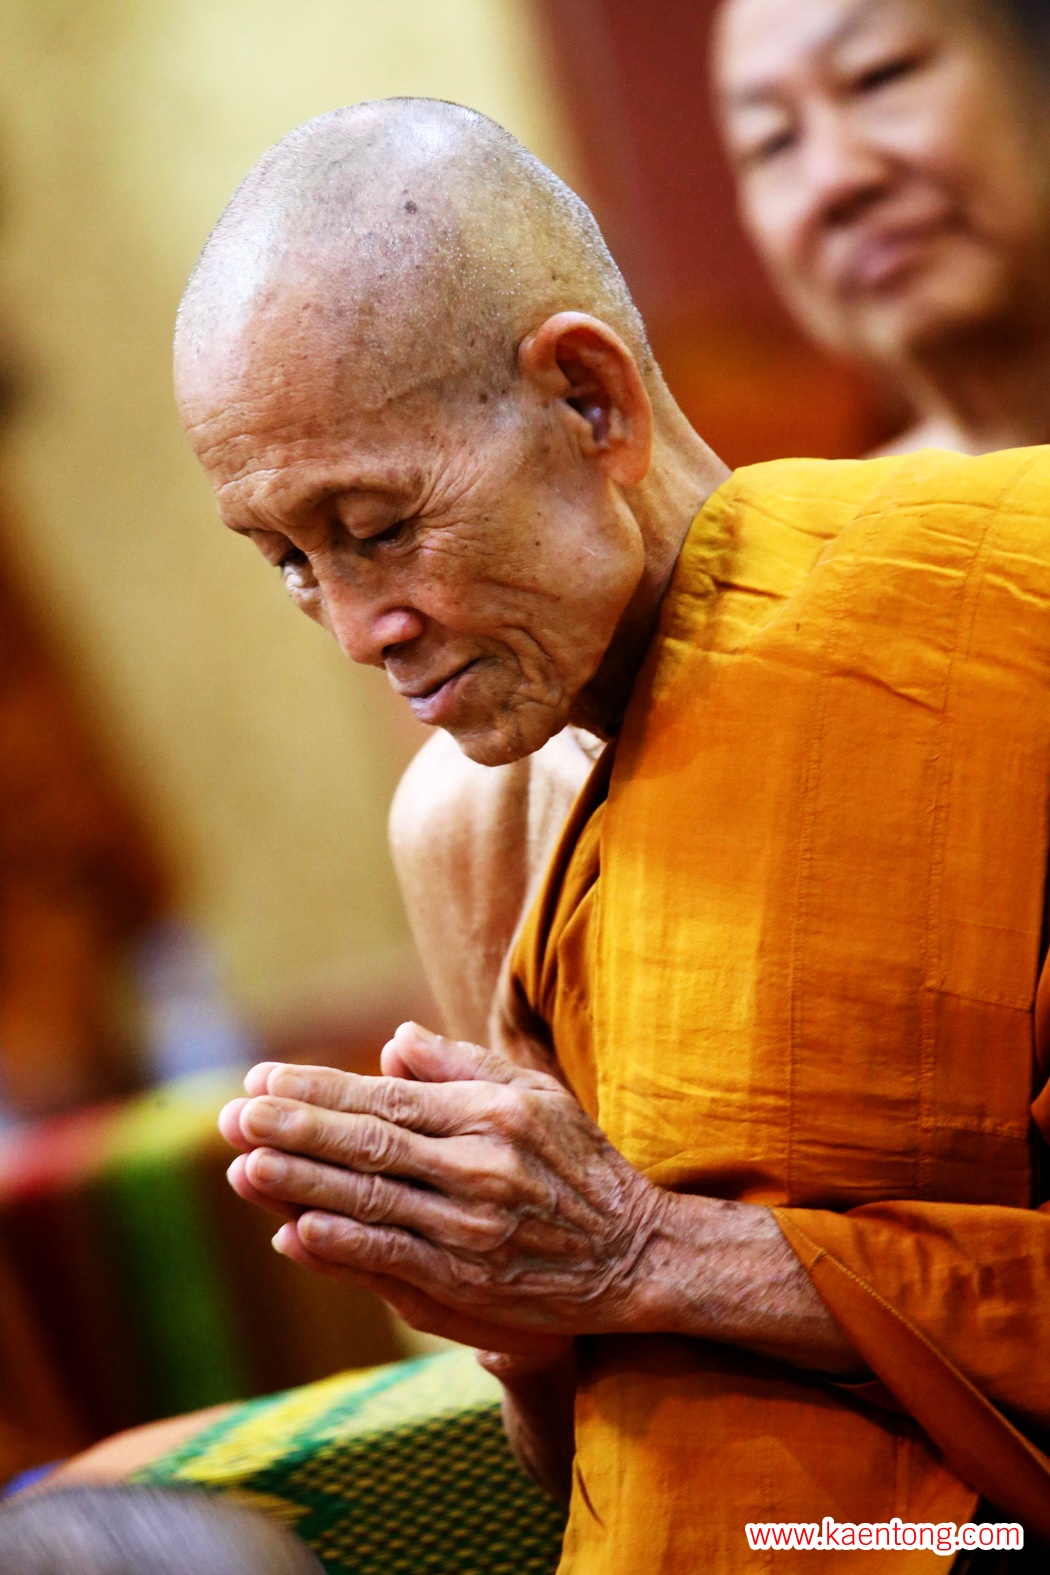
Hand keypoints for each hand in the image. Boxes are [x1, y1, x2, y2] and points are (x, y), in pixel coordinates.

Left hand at [219, 1023, 668, 1351]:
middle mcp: (479, 1166)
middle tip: (232, 1115)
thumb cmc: (579, 1165)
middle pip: (369, 1144)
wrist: (636, 1254)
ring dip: (300, 1184)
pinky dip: (343, 1245)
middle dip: (293, 1129)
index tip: (262, 1080)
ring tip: (244, 1164)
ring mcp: (472, 1227)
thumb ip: (461, 1065)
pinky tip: (296, 1230)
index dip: (318, 1090)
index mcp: (490, 1113)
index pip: (385, 1098)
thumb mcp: (535, 1095)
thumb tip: (392, 1042)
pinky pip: (393, 1258)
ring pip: (370, 1201)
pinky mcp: (470, 1281)